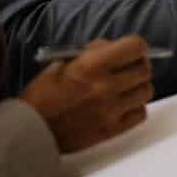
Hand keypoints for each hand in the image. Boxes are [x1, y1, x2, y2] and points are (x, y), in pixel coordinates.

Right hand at [18, 36, 152, 154]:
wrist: (30, 130)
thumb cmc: (42, 94)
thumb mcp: (61, 62)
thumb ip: (91, 53)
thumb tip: (112, 47)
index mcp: (92, 65)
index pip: (135, 47)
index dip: (136, 46)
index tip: (131, 50)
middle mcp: (107, 86)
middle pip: (144, 70)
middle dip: (138, 65)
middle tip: (128, 69)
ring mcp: (112, 110)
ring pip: (146, 92)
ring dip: (138, 86)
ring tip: (125, 88)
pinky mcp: (112, 130)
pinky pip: (140, 114)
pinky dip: (135, 107)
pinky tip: (122, 105)